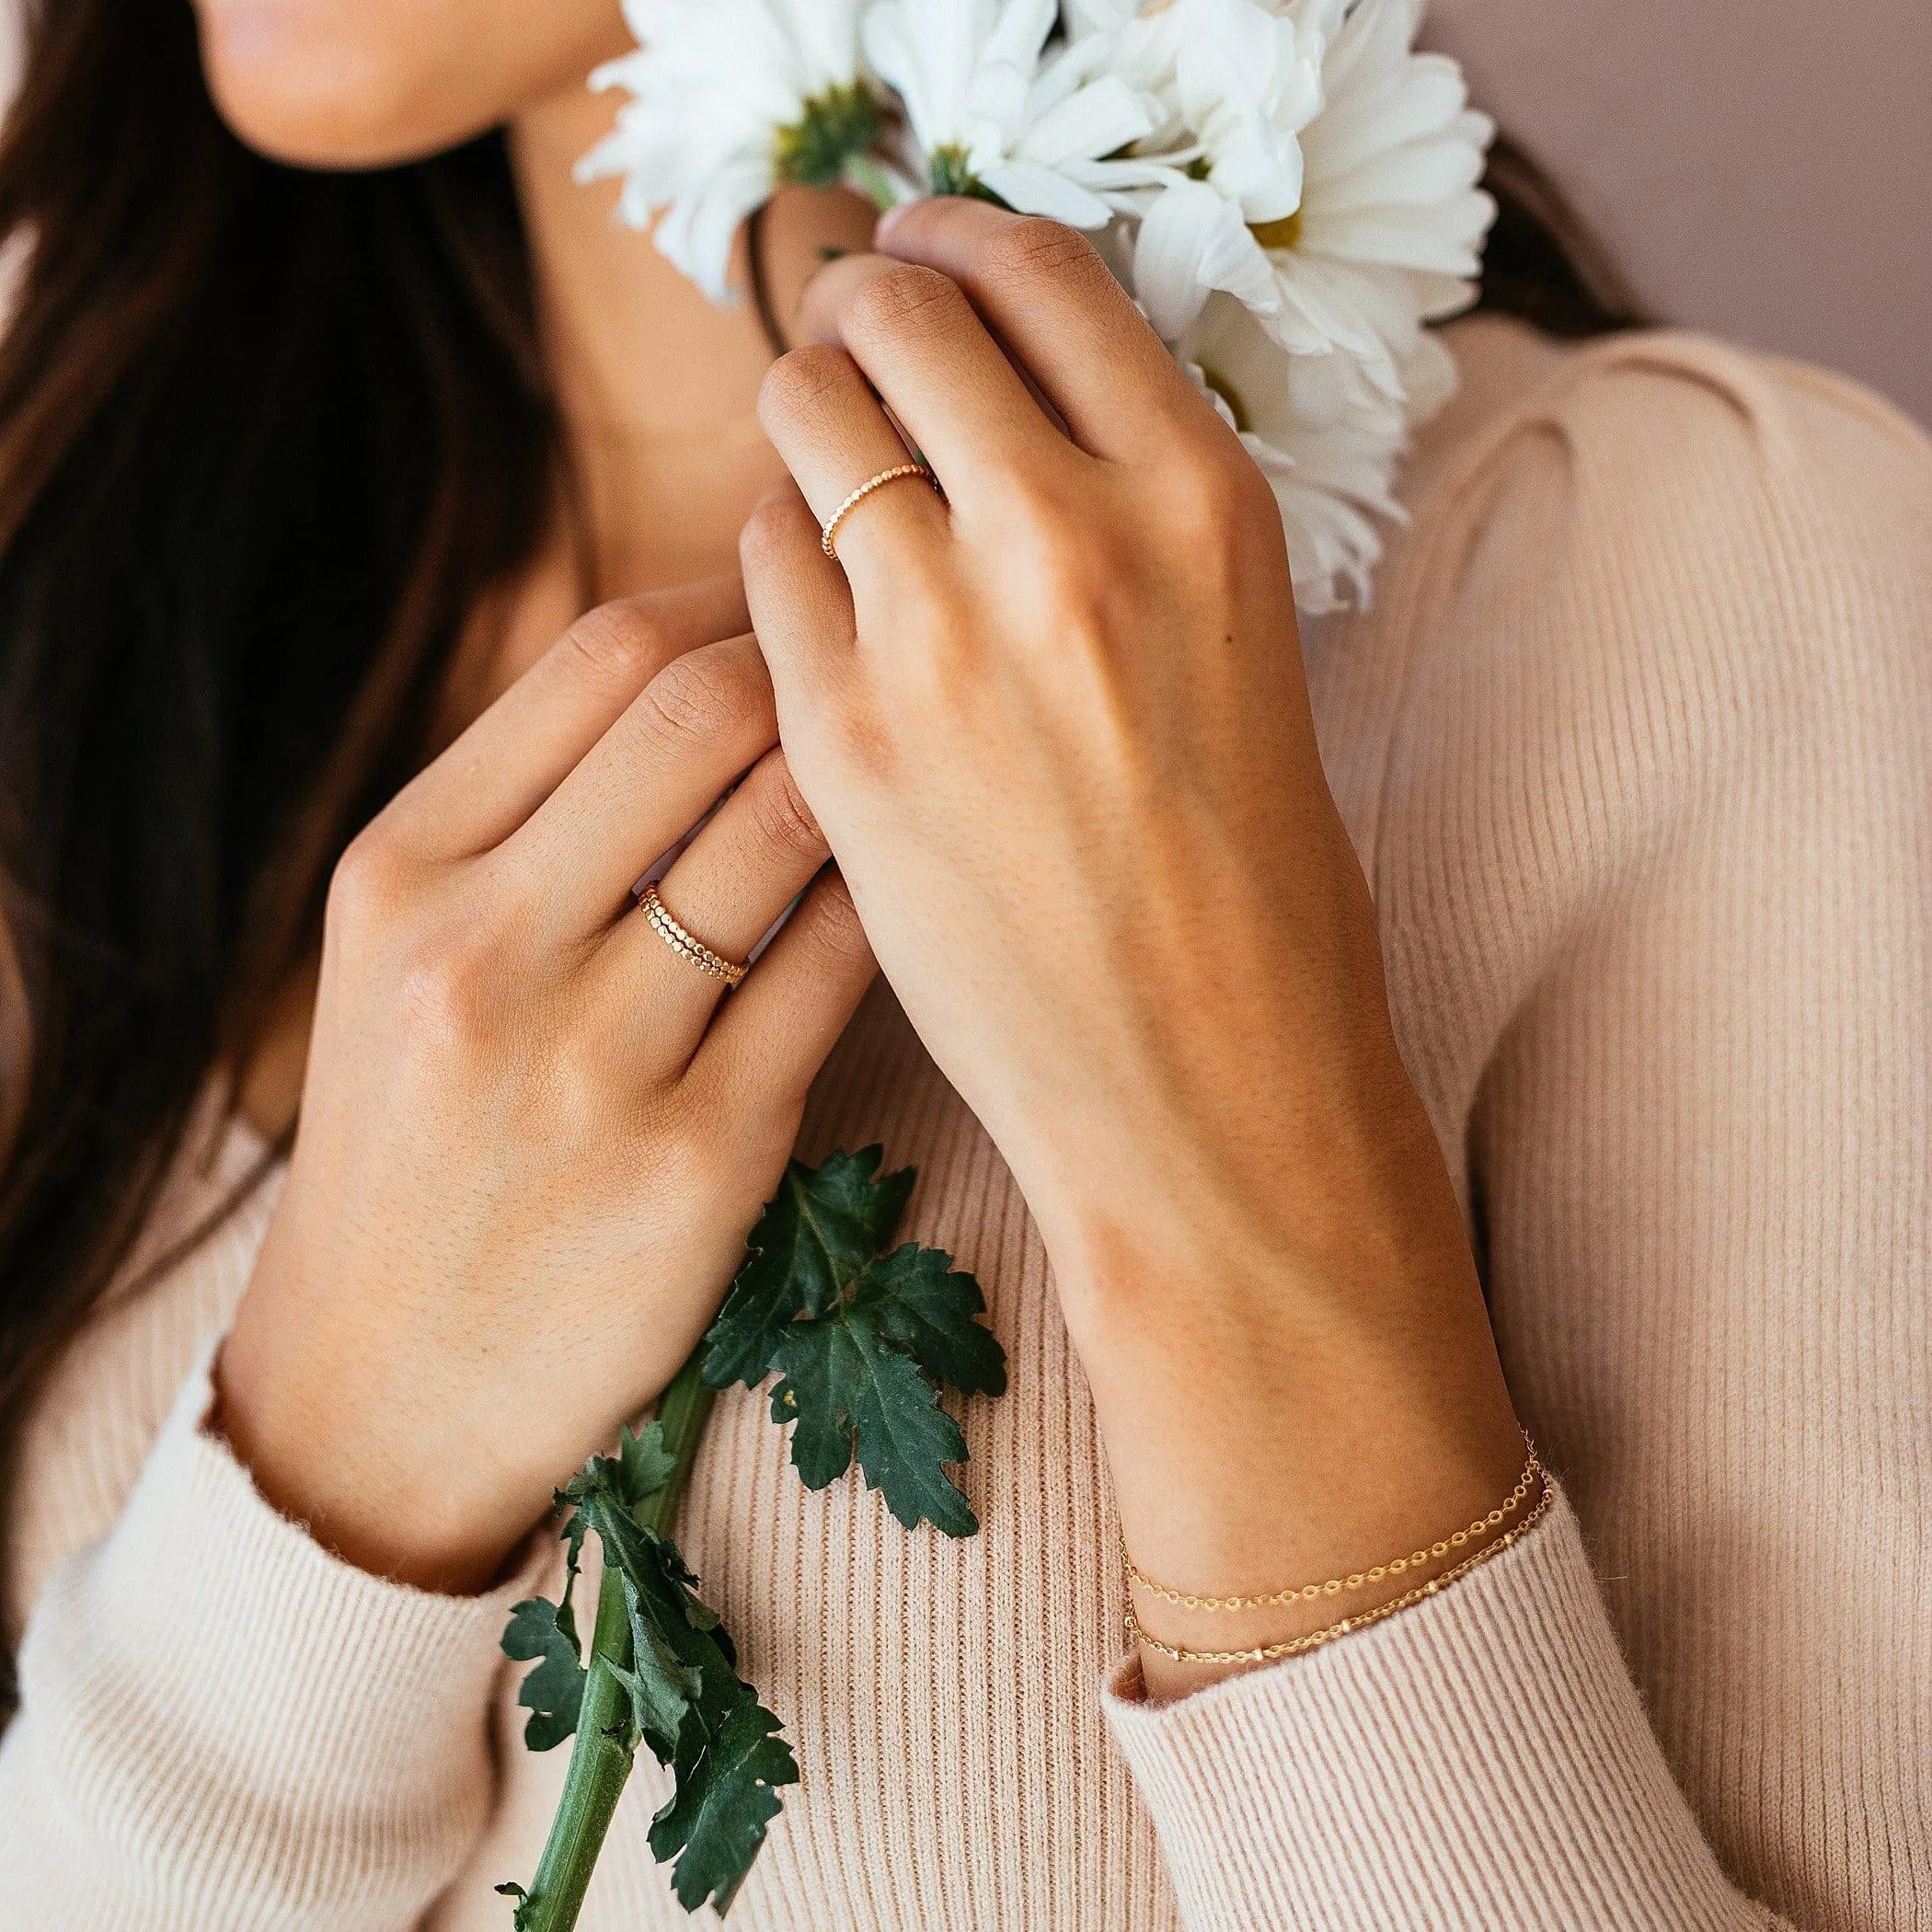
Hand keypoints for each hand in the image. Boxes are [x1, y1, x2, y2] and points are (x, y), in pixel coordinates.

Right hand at [218, 578, 875, 1592]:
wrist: (379, 1389)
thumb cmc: (415, 1147)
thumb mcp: (405, 959)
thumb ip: (530, 815)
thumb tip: (709, 665)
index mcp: (402, 869)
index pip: (603, 653)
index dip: (733, 597)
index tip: (801, 601)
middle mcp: (482, 948)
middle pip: (702, 708)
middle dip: (818, 660)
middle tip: (886, 669)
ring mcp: (592, 1061)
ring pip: (788, 827)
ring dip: (873, 775)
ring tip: (919, 768)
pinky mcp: (699, 1161)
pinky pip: (839, 973)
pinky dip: (893, 907)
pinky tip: (923, 896)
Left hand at [742, 201, 1525, 1690]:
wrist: (1206, 1088)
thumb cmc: (1253, 893)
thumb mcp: (1242, 654)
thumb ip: (1132, 519)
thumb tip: (1007, 421)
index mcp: (1201, 499)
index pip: (1040, 270)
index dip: (958, 242)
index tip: (922, 254)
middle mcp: (1068, 533)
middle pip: (900, 314)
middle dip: (863, 312)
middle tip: (854, 351)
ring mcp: (939, 633)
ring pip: (805, 418)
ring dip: (805, 422)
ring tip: (825, 475)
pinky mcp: (838, 736)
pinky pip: (757, 565)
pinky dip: (770, 556)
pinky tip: (810, 608)